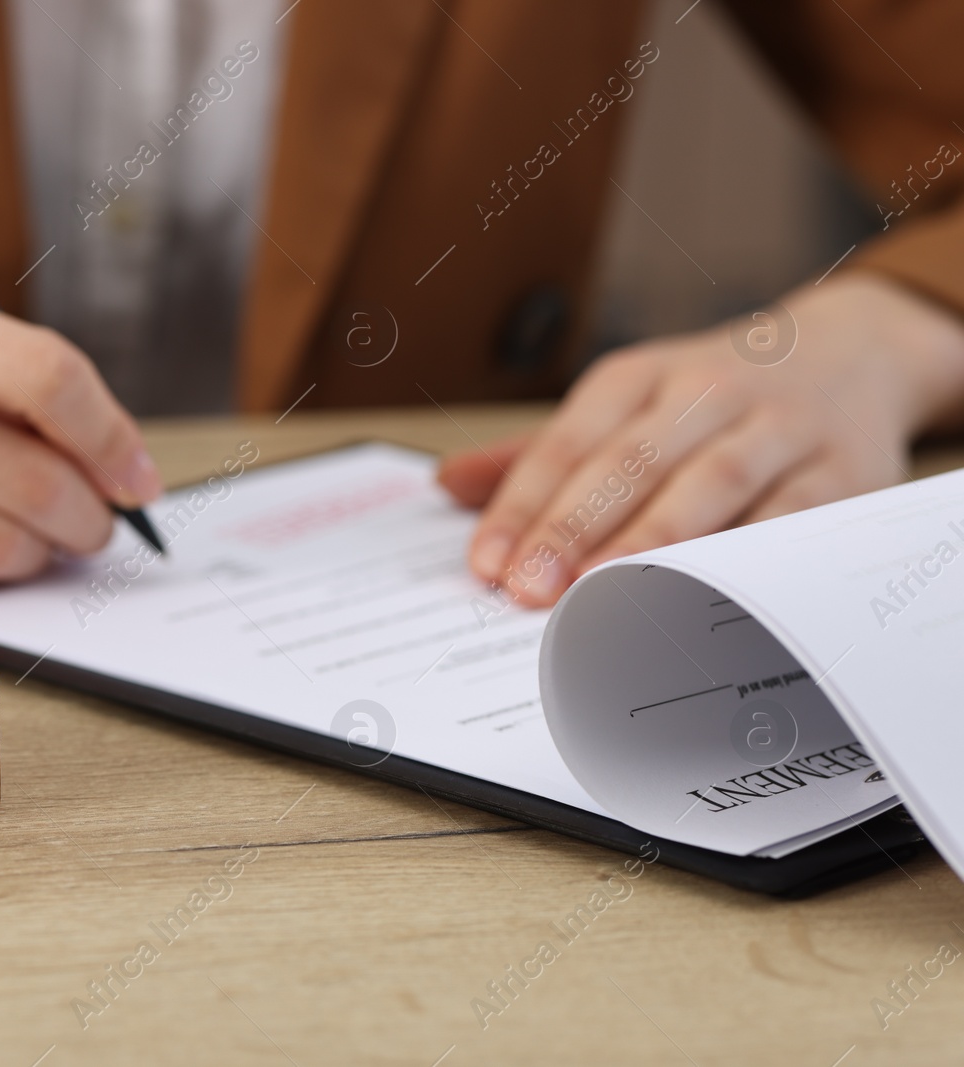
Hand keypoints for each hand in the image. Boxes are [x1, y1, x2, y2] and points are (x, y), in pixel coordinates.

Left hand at [438, 274, 963, 606]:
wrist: (853, 354)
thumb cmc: (710, 398)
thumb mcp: (624, 404)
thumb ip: (539, 452)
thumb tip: (447, 483)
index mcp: (640, 376)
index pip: (568, 442)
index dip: (524, 504)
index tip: (488, 562)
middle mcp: (705, 391)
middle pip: (630, 462)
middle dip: (573, 528)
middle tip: (528, 588)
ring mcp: (777, 426)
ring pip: (708, 482)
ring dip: (651, 539)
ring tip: (600, 590)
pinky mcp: (840, 468)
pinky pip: (789, 514)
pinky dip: (746, 554)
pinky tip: (705, 591)